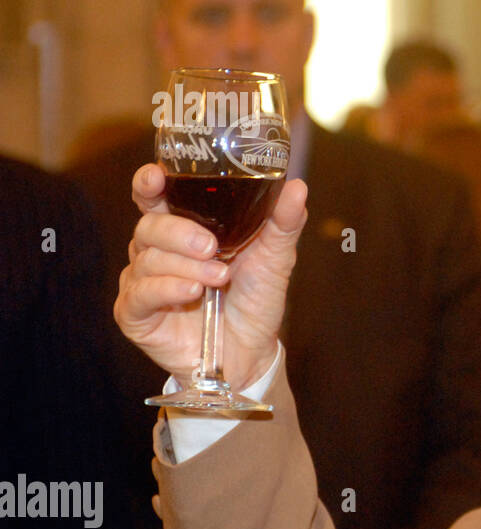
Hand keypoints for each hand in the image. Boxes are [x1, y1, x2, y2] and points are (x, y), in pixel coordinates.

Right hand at [114, 163, 307, 389]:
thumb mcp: (274, 258)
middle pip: (149, 226)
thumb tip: (297, 187)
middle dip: (180, 233)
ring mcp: (142, 282)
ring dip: (187, 266)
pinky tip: (192, 291)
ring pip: (147, 259)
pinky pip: (140, 293)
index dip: (149, 183)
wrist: (252, 352)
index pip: (154, 197)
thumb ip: (282, 222)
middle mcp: (157, 252)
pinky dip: (168, 288)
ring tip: (219, 278)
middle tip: (212, 247)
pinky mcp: (135, 314)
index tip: (156, 176)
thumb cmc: (256, 301)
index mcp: (183, 231)